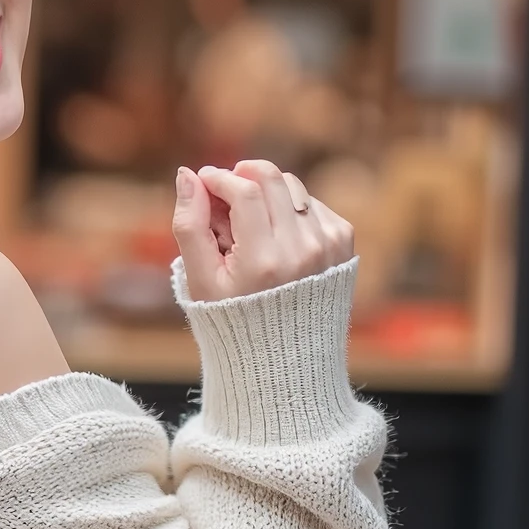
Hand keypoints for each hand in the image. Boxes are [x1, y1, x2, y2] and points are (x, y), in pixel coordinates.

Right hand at [173, 158, 354, 302]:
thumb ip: (189, 226)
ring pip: (293, 187)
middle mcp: (302, 249)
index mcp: (264, 261)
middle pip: (273, 180)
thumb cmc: (235, 319)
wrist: (286, 354)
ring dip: (267, 193)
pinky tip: (277, 236)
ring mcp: (328, 244)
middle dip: (244, 175)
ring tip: (250, 223)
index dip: (221, 178)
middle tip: (226, 190)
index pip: (246, 192)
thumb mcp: (201, 280)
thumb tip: (186, 175)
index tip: (205, 179)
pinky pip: (313, 203)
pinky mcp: (342, 241)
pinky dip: (290, 209)